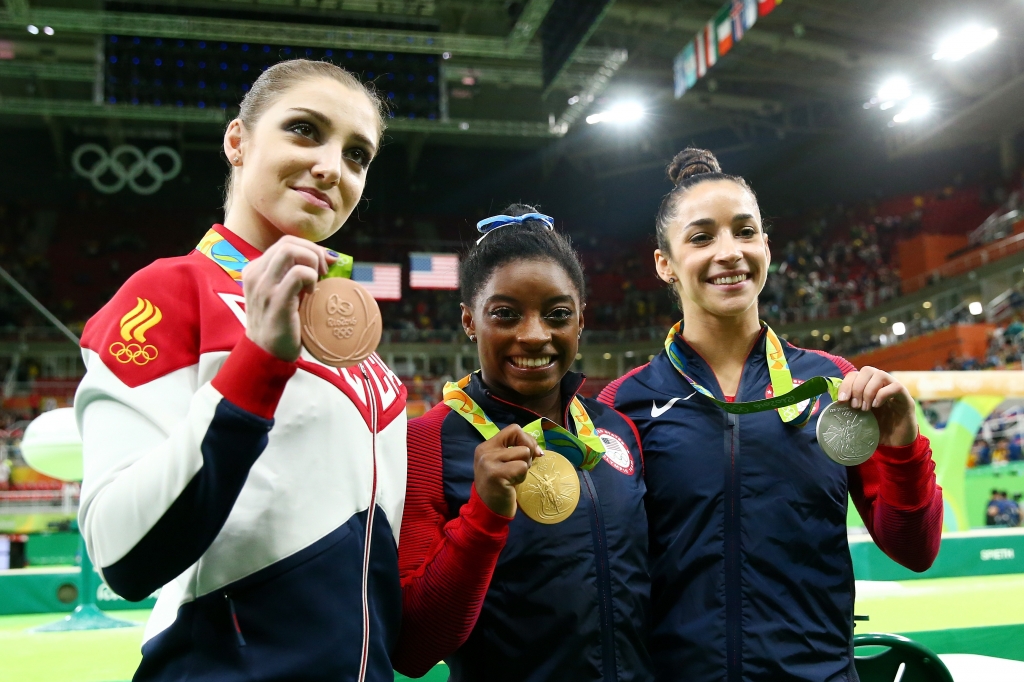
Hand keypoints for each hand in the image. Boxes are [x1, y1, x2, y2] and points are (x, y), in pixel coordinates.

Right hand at [242, 236, 333, 361]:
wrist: (266, 355)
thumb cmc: (280, 325)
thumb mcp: (283, 294)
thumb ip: (296, 275)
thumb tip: (329, 259)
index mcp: (255, 270)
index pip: (285, 244)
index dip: (309, 248)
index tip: (324, 265)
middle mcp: (255, 274)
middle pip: (288, 242)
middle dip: (313, 252)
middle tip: (323, 273)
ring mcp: (263, 286)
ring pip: (290, 250)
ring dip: (312, 262)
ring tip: (316, 282)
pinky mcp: (276, 299)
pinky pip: (299, 273)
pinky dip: (311, 277)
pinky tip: (312, 293)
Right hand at [474, 424, 543, 517]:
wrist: (488, 510)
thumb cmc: (500, 486)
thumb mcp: (504, 463)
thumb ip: (516, 451)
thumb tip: (538, 449)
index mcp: (486, 446)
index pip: (513, 429)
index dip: (527, 439)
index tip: (530, 453)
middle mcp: (485, 451)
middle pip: (521, 439)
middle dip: (528, 454)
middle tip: (519, 469)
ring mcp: (489, 462)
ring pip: (524, 453)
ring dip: (524, 468)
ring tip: (513, 477)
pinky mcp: (497, 474)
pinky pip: (522, 467)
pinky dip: (522, 477)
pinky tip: (512, 484)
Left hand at [836, 366, 917, 446]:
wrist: (895, 444)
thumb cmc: (875, 429)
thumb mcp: (858, 417)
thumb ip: (848, 408)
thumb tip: (831, 405)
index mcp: (868, 387)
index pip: (855, 374)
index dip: (846, 384)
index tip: (842, 400)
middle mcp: (881, 384)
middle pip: (867, 370)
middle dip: (857, 387)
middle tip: (855, 406)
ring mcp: (894, 389)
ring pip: (880, 374)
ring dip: (868, 391)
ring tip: (865, 409)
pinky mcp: (906, 398)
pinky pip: (895, 386)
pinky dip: (882, 394)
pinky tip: (877, 406)